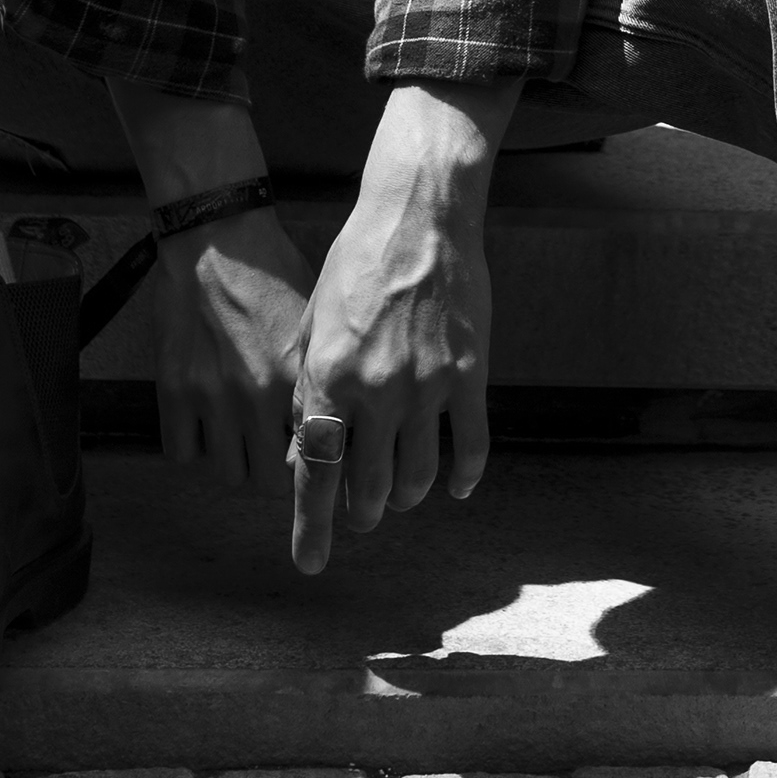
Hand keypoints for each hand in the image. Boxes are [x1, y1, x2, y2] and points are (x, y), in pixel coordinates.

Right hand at [150, 207, 312, 491]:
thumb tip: (338, 422)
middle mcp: (256, 394)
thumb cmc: (272, 272)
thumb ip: (319, 376)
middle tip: (272, 454)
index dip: (312, 465)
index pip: (312, 457)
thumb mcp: (314, 321)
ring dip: (233, 463)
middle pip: (266, 481)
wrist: (216, 237)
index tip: (309, 458)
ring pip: (225, 474)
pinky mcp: (173, 390)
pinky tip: (204, 426)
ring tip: (238, 440)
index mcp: (298, 378)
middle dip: (272, 474)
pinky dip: (193, 448)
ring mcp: (211, 396)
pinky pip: (181, 453)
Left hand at [290, 78, 515, 572]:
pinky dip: (465, 474)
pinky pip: (471, 444)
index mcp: (328, 377)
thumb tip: (305, 449)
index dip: (312, 524)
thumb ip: (309, 388)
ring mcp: (427, 384)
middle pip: (367, 486)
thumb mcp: (314, 324)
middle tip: (361, 515)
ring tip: (398, 497)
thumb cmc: (358, 262)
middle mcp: (375, 390)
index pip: (315, 471)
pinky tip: (460, 487)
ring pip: (418, 475)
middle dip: (361, 513)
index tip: (310, 562)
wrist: (418, 215)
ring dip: (405, 497)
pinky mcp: (470, 373)